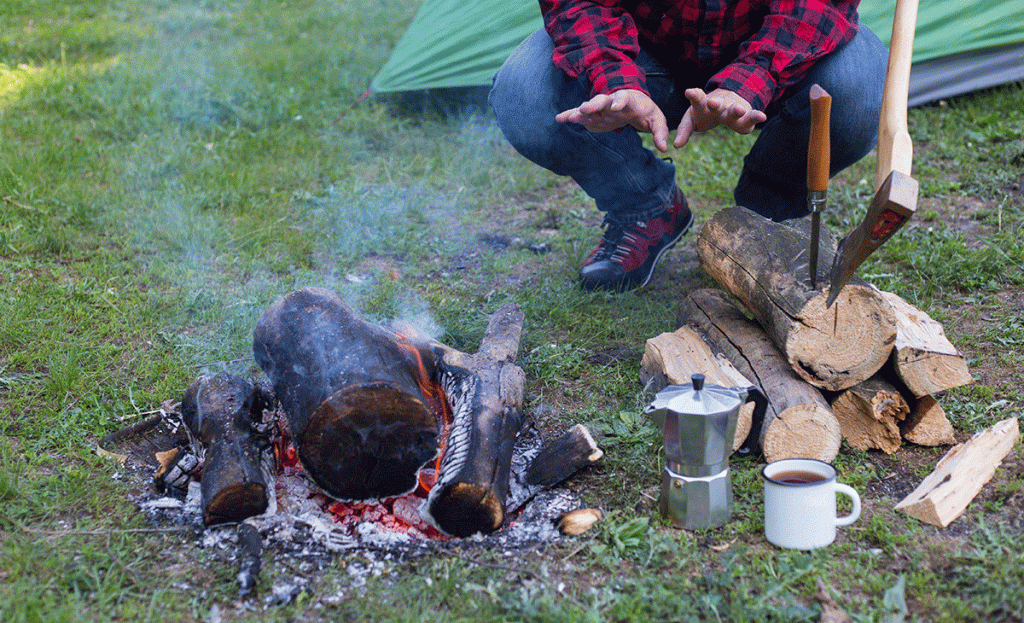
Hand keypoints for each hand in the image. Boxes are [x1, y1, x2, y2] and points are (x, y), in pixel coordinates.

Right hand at [556, 89, 671, 151]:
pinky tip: (559, 118)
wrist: (633, 105)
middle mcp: (612, 101)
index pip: (623, 99)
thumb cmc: (645, 111)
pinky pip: (580, 115)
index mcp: (628, 100)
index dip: (619, 102)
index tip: (616, 106)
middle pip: (602, 100)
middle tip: (585, 108)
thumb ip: (660, 132)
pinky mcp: (593, 116)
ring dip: (579, 111)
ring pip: (589, 108)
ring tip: (569, 116)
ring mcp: (601, 108)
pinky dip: (570, 115)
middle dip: (593, 104)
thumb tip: (664, 148)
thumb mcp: (657, 119)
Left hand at [674, 88, 766, 147]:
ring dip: (735, 110)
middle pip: (716, 104)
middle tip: (712, 103)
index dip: (694, 96)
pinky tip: (762, 116)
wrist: (729, 100)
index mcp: (703, 104)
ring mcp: (732, 109)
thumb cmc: (705, 113)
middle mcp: (718, 104)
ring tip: (738, 110)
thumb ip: (684, 131)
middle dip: (715, 103)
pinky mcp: (745, 118)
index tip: (689, 91)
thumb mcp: (692, 119)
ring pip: (734, 109)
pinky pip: (750, 118)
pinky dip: (756, 116)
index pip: (697, 100)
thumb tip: (675, 146)